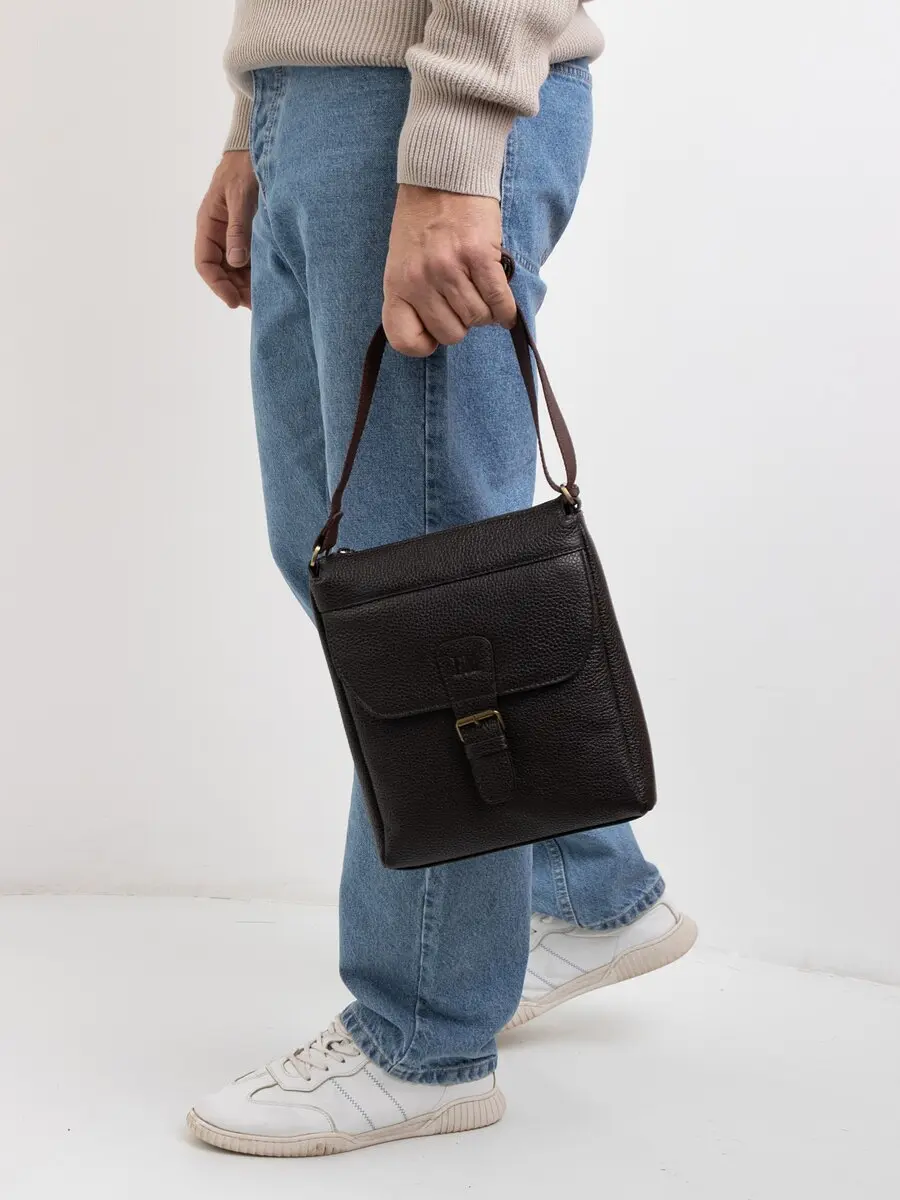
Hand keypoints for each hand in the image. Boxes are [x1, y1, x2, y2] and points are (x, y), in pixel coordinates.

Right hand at [194, 152, 257, 308]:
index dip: (217, 285)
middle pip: (221, 272)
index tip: (233, 301)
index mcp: (208, 225)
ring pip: (236, 271)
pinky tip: (272, 282)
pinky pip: (250, 261)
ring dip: (248, 286)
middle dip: (236, 290)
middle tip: (256, 305)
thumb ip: (238, 228)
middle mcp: (219, 234)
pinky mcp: (251, 237)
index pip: (204, 263)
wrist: (258, 149)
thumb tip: (235, 261)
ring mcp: (234, 237)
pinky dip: (258, 273)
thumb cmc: (244, 168)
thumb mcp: (241, 197)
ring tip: (265, 299)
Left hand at [383, 185, 516, 355]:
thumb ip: (414, 294)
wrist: (443, 173)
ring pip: (477, 319)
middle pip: (451, 334)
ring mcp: (450, 268)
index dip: (425, 343)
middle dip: (462, 324)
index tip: (434, 332)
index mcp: (397, 283)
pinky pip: (498, 301)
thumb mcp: (403, 260)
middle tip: (465, 303)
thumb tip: (438, 332)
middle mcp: (421, 280)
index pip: (404, 339)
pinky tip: (505, 308)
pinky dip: (505, 310)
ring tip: (482, 295)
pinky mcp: (479, 256)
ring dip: (485, 313)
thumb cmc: (423, 219)